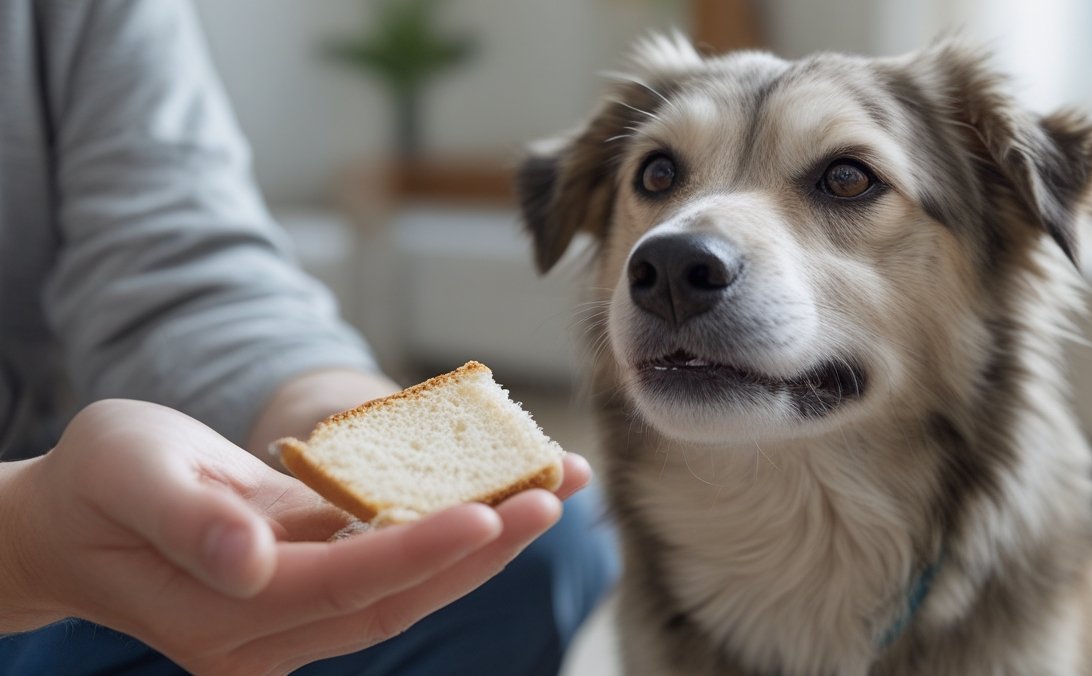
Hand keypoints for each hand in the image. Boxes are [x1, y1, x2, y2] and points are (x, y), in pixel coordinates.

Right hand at [10, 399, 589, 674]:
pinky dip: (446, 522)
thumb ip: (188, 520)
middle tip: (555, 493)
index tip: (490, 508)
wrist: (74, 518)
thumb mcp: (128, 475)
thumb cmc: (96, 486)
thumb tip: (252, 558)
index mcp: (228, 617)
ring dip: (485, 536)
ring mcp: (298, 613)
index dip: (421, 550)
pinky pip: (391, 558)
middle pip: (397, 596)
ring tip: (555, 483)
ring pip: (406, 582)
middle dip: (485, 547)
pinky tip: (498, 483)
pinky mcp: (314, 582)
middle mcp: (272, 632)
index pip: (346, 586)